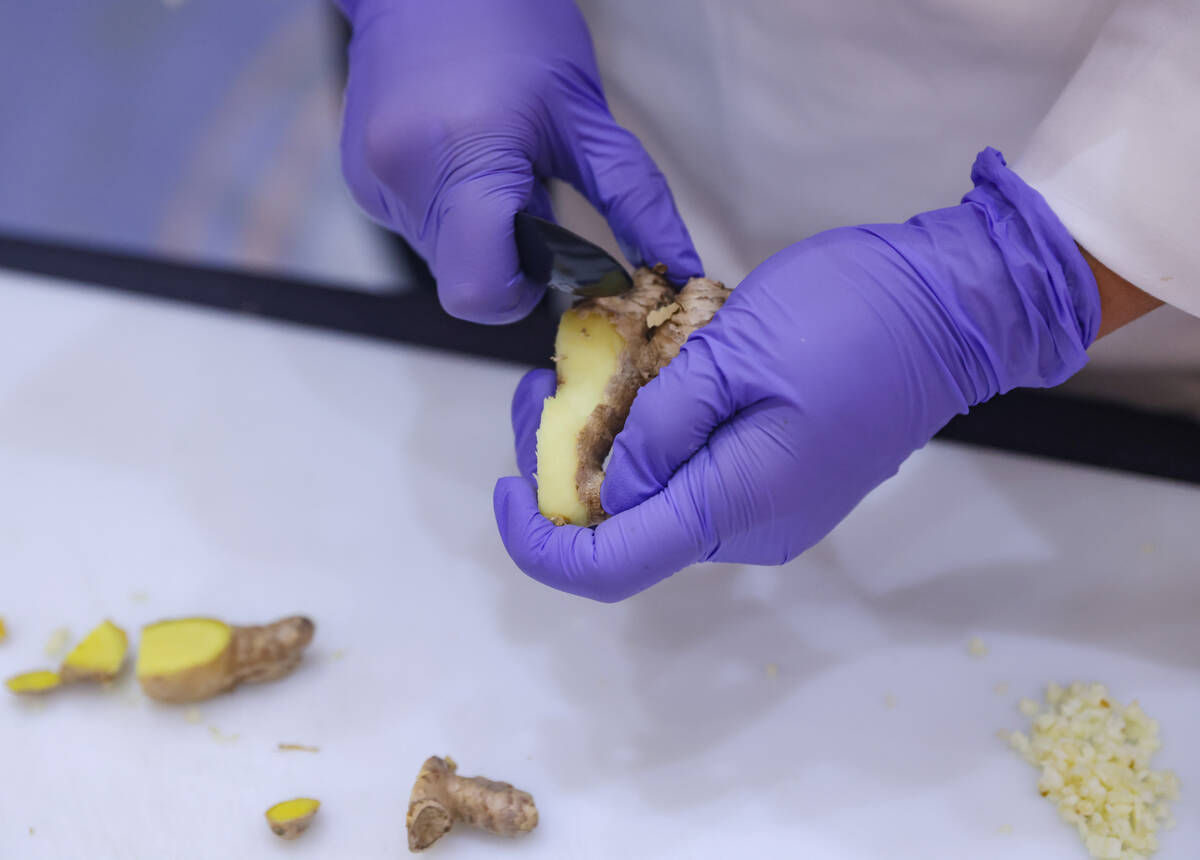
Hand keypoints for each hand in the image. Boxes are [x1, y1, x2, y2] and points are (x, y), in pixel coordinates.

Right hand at [337, 0, 699, 322]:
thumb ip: (633, 201)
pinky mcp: (360, 181)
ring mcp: (372, 182)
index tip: (550, 256)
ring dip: (480, 235)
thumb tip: (677, 266)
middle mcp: (405, 180)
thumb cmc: (510, 24)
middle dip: (507, 258)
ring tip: (496, 163)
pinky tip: (465, 156)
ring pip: (442, 261)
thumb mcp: (584, 115)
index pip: (482, 294)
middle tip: (530, 192)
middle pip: (464, 284)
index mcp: (464, 162)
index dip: (522, 291)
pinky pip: (418, 230)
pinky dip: (451, 213)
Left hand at [495, 149, 1100, 600]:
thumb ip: (659, 427)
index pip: (610, 564)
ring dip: (608, 443)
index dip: (539, 541)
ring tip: (588, 366)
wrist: (956, 307)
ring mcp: (770, 503)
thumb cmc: (852, 319)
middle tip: (544, 382)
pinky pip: (695, 472)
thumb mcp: (734, 354)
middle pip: (626, 528)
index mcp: (736, 506)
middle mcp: (749, 526)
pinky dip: (654, 435)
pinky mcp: (780, 473)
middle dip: (565, 467)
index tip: (505, 484)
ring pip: (657, 497)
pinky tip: (645, 378)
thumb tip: (609, 487)